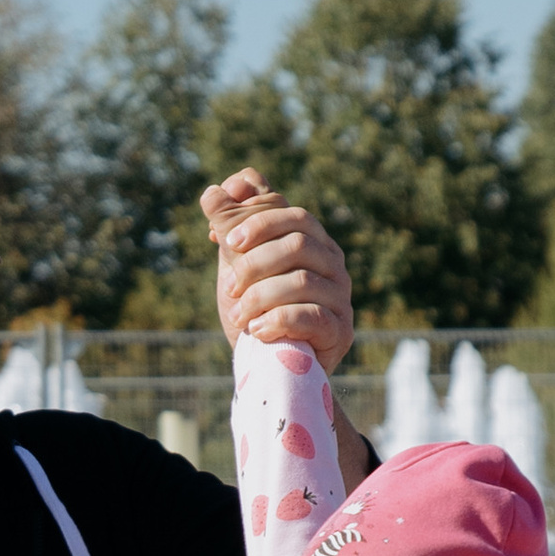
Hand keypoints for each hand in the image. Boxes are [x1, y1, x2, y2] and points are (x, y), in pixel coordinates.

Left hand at [201, 170, 355, 373]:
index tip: (225, 240)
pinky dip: (277, 321)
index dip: (259, 222)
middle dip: (256, 263)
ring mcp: (341, 298)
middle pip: (299, 244)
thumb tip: (213, 190)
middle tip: (232, 287)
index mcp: (312, 241)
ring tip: (239, 315)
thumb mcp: (235, 266)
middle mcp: (333, 265)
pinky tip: (257, 330)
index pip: (293, 214)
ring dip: (260, 298)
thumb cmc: (253, 310)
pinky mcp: (340, 331)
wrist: (266, 364)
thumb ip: (229, 227)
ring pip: (301, 281)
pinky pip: (310, 317)